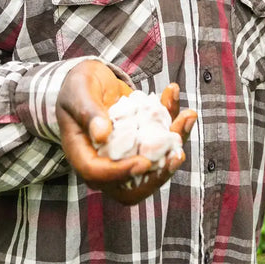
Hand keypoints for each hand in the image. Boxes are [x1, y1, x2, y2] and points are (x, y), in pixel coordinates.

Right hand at [56, 60, 197, 204]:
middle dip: (160, 174)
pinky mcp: (142, 141)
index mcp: (82, 155)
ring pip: (154, 164)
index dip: (122, 173)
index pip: (99, 175)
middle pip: (133, 184)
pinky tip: (173, 95)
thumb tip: (102, 135)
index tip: (144, 162)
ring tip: (187, 116)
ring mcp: (126, 154)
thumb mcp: (78, 93)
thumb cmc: (77, 87)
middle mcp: (105, 162)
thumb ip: (88, 113)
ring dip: (175, 143)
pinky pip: (161, 140)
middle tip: (178, 154)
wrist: (89, 80)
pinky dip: (172, 120)